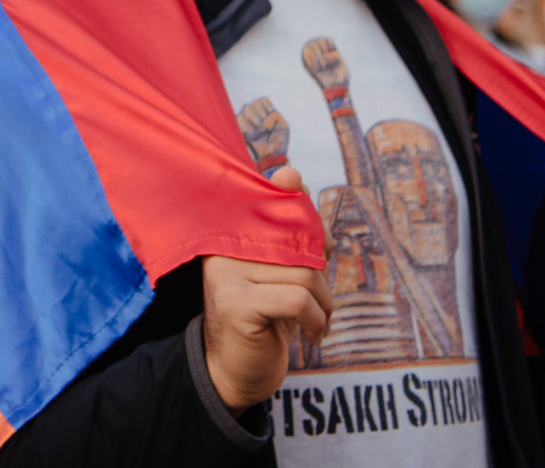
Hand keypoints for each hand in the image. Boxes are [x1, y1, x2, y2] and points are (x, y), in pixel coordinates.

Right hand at [200, 166, 330, 410]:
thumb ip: (290, 226)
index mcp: (229, 232)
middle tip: (320, 302)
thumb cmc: (265, 316)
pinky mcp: (236, 305)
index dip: (308, 227)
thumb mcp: (280, 269)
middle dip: (320, 276)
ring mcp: (225, 275)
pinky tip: (312, 334)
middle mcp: (221, 247)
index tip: (317, 254)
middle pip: (299, 245)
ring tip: (315, 322)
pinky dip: (316, 319)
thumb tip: (291, 171)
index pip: (277, 206)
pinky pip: (298, 300)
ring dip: (323, 305)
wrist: (235, 373)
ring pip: (303, 275)